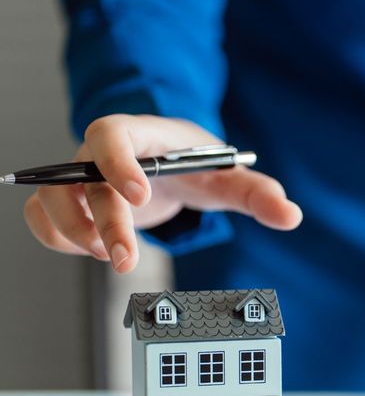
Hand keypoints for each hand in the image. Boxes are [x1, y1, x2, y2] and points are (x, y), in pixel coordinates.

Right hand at [24, 114, 302, 272]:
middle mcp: (102, 155)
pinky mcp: (72, 202)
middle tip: (126, 260)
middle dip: (103, 223)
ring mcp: (81, 179)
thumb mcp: (226, 177)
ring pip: (53, 201)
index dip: (118, 163)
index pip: (113, 135)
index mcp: (141, 137)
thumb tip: (292, 215)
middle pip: (83, 181)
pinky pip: (43, 218)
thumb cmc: (194, 165)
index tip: (139, 195)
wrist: (168, 165)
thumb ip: (258, 194)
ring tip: (110, 256)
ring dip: (75, 234)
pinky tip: (91, 250)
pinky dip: (57, 237)